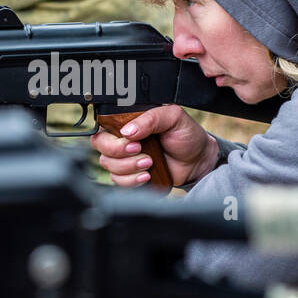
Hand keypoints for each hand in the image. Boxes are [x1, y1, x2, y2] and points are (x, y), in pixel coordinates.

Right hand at [89, 104, 217, 187]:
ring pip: (108, 165)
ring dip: (129, 167)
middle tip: (141, 151)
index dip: (112, 137)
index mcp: (128, 121)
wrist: (197, 159)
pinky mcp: (130, 175)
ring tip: (150, 162)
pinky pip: (118, 180)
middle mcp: (122, 138)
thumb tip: (128, 131)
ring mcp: (125, 158)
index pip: (103, 127)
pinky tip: (147, 175)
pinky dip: (132, 180)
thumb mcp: (173, 117)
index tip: (133, 142)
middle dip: (120, 153)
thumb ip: (151, 118)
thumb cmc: (185, 135)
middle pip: (100, 146)